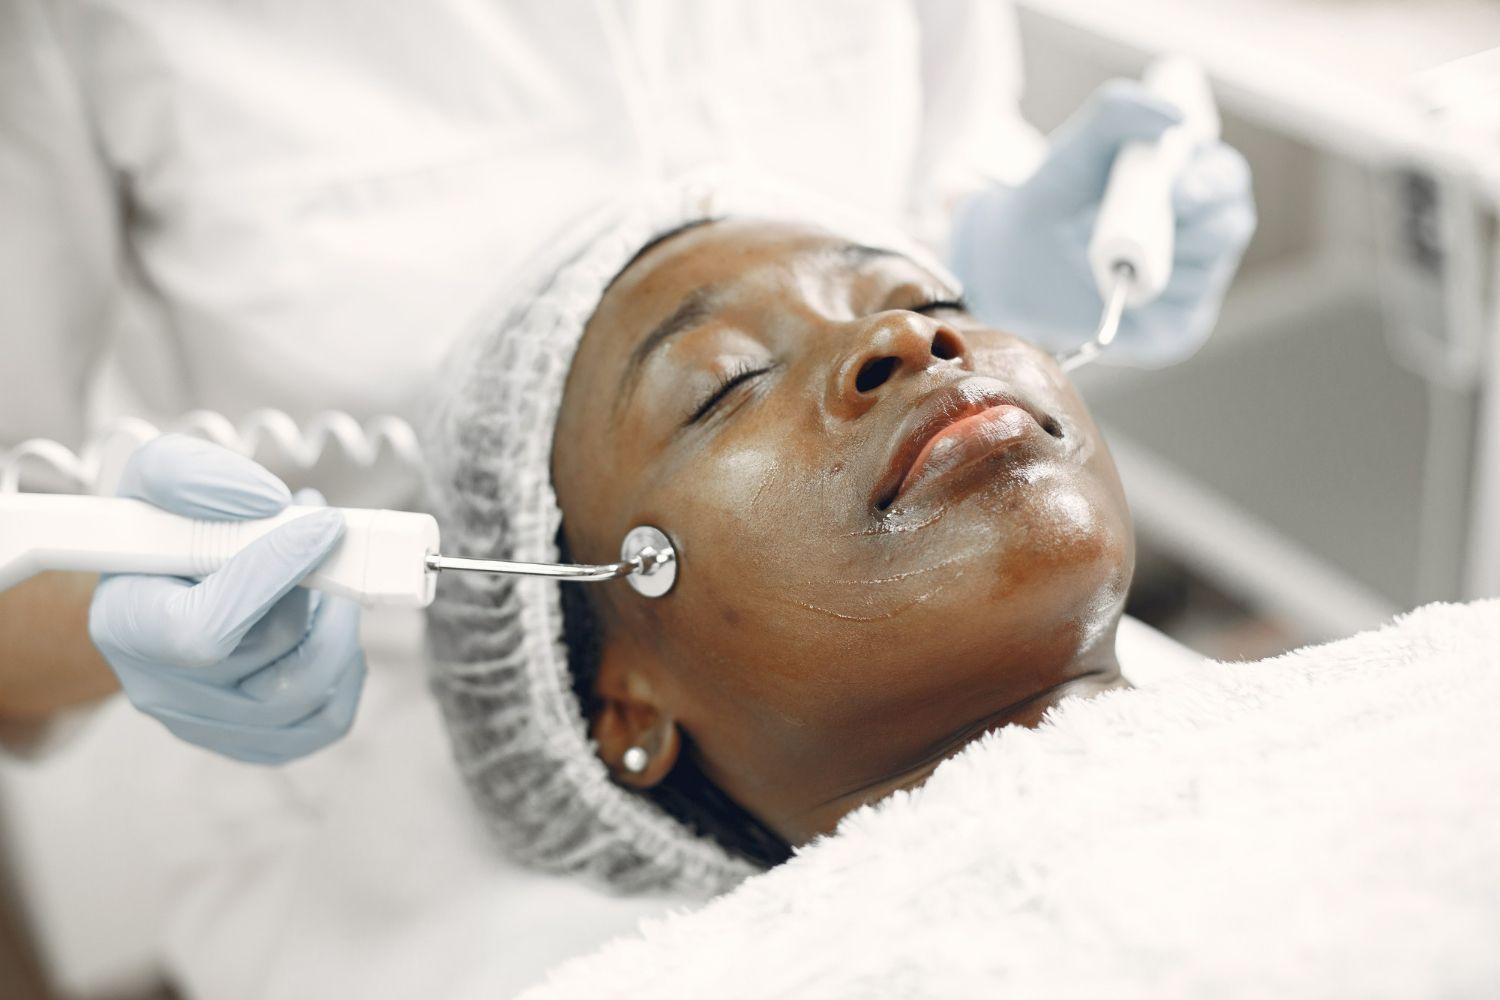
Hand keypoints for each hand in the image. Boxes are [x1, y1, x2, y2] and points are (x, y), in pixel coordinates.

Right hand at [88, 435, 365, 763]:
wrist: (160, 585)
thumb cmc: (162, 529)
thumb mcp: (157, 474)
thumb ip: (196, 476)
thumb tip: (269, 504)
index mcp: (126, 625)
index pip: (206, 628)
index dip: (273, 575)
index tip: (322, 525)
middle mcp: (162, 689)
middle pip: (273, 655)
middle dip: (320, 589)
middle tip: (327, 539)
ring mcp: (210, 725)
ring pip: (312, 691)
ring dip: (339, 624)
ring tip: (327, 577)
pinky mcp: (255, 742)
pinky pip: (329, 718)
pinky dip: (346, 666)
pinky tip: (325, 622)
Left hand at [950, 79, 1255, 365]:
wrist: (1012, 260)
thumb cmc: (1053, 197)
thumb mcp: (1076, 149)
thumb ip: (1117, 113)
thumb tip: (1174, 116)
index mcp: (1194, 182)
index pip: (1227, 178)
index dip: (1210, 183)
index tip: (1174, 189)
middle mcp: (1206, 232)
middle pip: (1228, 228)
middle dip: (1183, 227)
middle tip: (1126, 229)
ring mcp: (1196, 282)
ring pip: (1201, 274)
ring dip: (1150, 265)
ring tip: (1098, 255)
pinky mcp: (1177, 327)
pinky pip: (1179, 315)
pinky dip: (1144, 303)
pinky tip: (1112, 292)